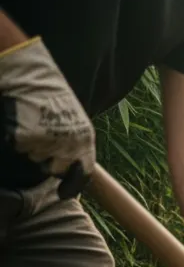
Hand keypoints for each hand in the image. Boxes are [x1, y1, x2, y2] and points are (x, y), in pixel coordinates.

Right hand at [0, 38, 94, 198]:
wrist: (28, 72)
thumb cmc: (48, 93)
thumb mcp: (72, 118)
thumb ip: (75, 142)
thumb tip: (71, 165)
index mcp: (85, 140)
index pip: (83, 173)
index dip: (72, 184)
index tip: (63, 193)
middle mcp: (69, 144)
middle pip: (54, 169)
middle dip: (46, 160)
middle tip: (38, 136)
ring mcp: (46, 141)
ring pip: (34, 158)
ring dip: (30, 148)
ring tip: (29, 123)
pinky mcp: (25, 137)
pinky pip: (17, 147)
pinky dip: (15, 138)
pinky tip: (18, 122)